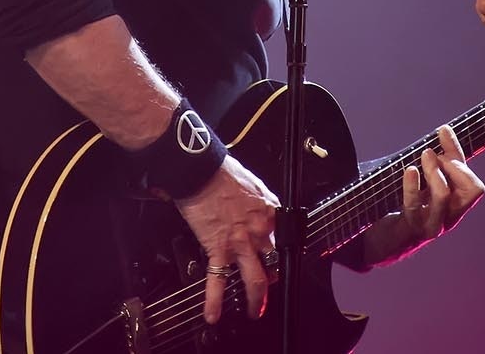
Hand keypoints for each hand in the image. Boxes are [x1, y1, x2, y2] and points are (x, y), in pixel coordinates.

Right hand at [175, 155, 279, 323]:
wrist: (201, 170)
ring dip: (255, 299)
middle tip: (269, 294)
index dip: (280, 253)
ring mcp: (241, 241)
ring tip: (253, 311)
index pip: (283, 238)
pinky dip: (215, 300)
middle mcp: (260, 229)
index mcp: (270, 211)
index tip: (276, 261)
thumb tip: (257, 210)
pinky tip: (213, 313)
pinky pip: (218, 279)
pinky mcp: (219, 247)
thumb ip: (258, 203)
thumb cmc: (222, 172)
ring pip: (256, 278)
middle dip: (273, 282)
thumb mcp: (252, 185)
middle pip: (274, 263)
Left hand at [360, 125, 484, 266]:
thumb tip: (445, 129)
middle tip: (431, 154)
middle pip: (471, 190)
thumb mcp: (425, 184)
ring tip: (424, 155)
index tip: (442, 138)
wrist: (381, 243)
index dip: (460, 158)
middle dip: (454, 165)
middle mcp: (449, 218)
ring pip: (443, 197)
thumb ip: (439, 159)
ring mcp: (430, 225)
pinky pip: (414, 205)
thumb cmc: (407, 208)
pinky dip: (412, 185)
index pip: (474, 184)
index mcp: (456, 208)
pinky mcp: (408, 229)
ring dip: (435, 170)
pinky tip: (410, 171)